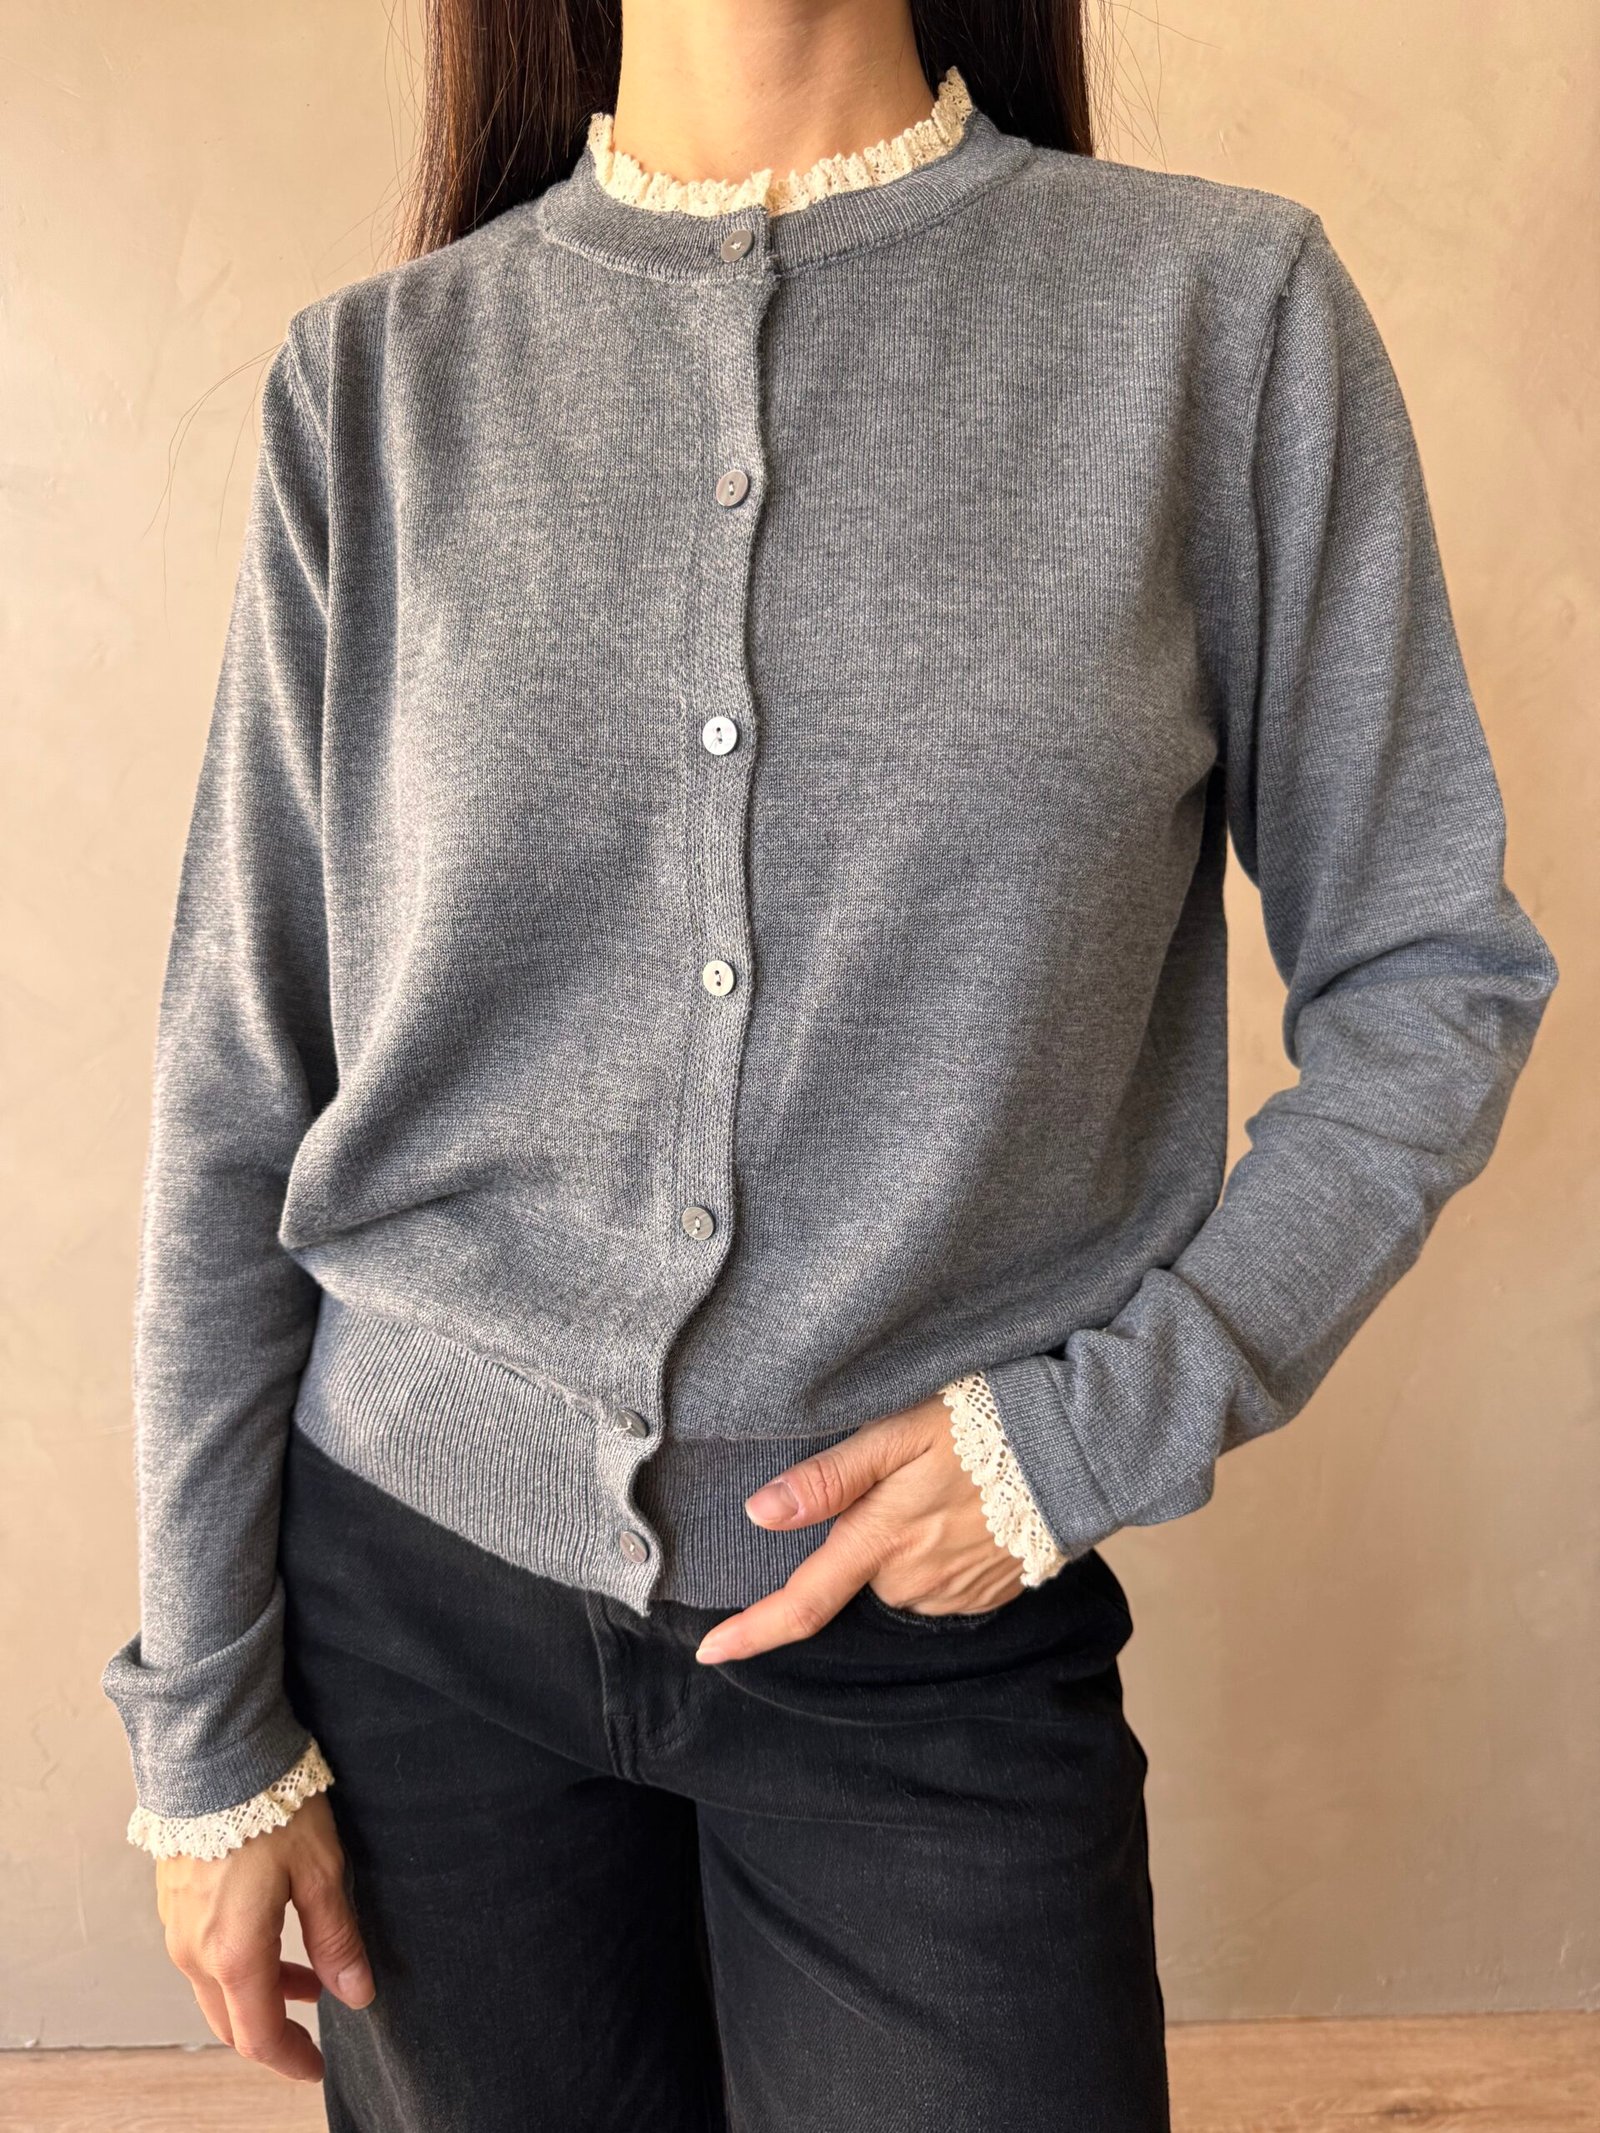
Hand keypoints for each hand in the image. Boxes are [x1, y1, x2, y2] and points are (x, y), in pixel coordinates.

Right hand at [155, 1791, 373, 2082]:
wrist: (214, 1755)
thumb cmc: (270, 1805)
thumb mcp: (320, 1871)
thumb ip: (336, 1938)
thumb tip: (356, 1993)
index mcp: (233, 1953)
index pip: (258, 2036)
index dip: (291, 2060)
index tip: (318, 2068)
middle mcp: (194, 1951)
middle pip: (231, 2021)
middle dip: (274, 2033)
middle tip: (314, 2030)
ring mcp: (177, 1927)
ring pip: (216, 1988)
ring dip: (259, 1993)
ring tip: (308, 1976)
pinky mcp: (173, 1902)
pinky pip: (202, 1955)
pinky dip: (237, 1965)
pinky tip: (272, 1940)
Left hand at [694, 1391, 1024, 1662]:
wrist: (1081, 1449)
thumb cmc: (982, 1424)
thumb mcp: (898, 1430)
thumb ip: (830, 1477)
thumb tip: (760, 1513)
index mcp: (881, 1541)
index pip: (803, 1603)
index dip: (752, 1632)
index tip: (709, 1652)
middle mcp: (913, 1582)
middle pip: (858, 1573)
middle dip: (865, 1534)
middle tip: (906, 1474)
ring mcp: (953, 1596)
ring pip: (899, 1578)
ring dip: (906, 1541)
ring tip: (948, 1484)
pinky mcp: (988, 1598)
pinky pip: (939, 1583)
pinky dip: (941, 1552)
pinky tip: (969, 1509)